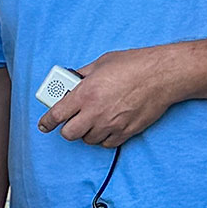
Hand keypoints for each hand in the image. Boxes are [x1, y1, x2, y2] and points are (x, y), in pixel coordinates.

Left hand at [37, 46, 186, 145]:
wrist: (162, 75)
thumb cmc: (133, 65)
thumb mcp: (101, 63)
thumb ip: (83, 75)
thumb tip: (72, 81)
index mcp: (85, 94)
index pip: (56, 115)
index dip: (47, 123)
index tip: (44, 125)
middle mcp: (95, 112)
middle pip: (69, 134)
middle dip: (68, 128)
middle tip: (73, 120)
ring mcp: (111, 125)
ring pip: (88, 140)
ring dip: (87, 132)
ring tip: (95, 119)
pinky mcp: (125, 132)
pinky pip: (106, 144)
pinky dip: (104, 138)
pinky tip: (108, 126)